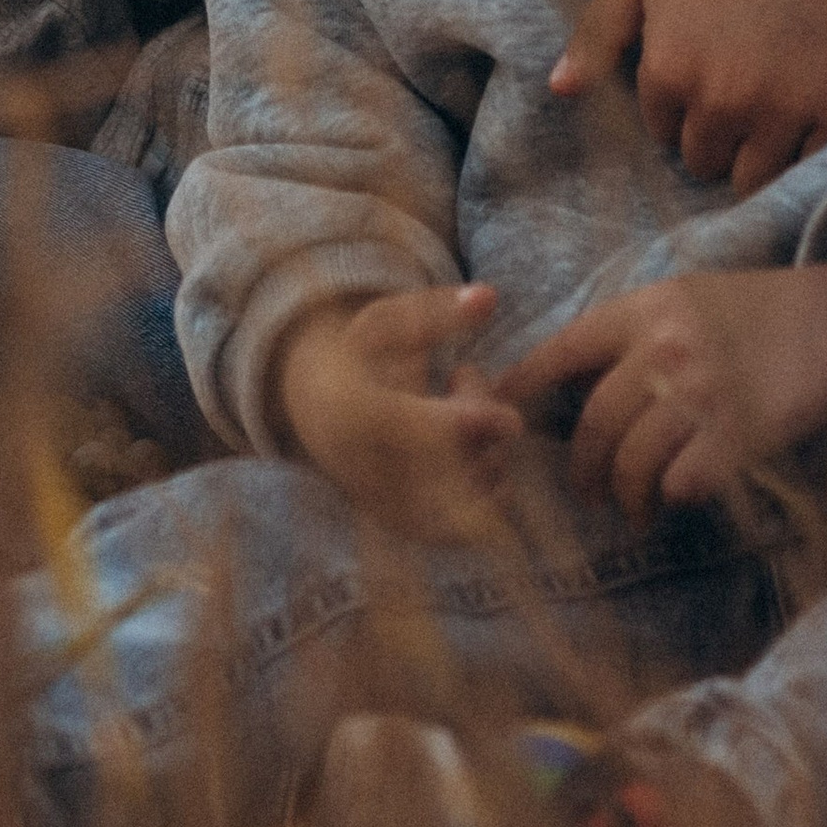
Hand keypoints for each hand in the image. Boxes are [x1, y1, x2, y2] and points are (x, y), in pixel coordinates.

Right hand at [273, 286, 522, 542]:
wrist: (315, 405)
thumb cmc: (361, 354)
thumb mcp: (390, 321)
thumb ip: (439, 311)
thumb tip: (490, 296)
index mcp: (355, 414)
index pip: (426, 432)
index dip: (476, 425)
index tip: (510, 418)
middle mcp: (364, 469)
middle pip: (453, 468)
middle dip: (482, 435)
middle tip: (467, 387)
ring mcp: (382, 505)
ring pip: (464, 504)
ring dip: (488, 462)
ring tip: (464, 420)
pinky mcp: (401, 528)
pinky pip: (463, 530)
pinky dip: (484, 495)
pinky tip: (473, 457)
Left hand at [503, 260, 826, 524]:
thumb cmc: (750, 312)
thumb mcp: (679, 299)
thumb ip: (626, 334)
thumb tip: (568, 386)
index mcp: (641, 309)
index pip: (560, 352)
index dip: (520, 390)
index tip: (496, 417)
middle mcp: (663, 349)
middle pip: (592, 426)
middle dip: (581, 471)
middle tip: (587, 492)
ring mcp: (700, 394)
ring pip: (631, 464)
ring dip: (625, 497)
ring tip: (633, 507)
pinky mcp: (738, 436)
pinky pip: (681, 486)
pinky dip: (673, 498)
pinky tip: (679, 496)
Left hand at [549, 0, 826, 192]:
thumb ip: (599, 30)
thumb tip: (560, 90)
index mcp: (667, 71)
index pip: (663, 130)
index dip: (682, 101)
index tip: (706, 65)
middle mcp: (721, 102)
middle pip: (706, 160)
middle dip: (716, 131)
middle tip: (741, 80)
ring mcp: (785, 111)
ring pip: (755, 177)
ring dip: (757, 150)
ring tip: (773, 97)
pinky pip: (814, 163)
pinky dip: (810, 143)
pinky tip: (811, 95)